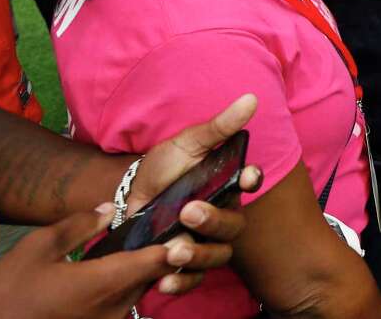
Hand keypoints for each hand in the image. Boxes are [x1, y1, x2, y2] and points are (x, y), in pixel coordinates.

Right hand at [0, 206, 194, 318]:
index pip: (157, 261)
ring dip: (143, 275)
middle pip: (153, 278)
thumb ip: (79, 225)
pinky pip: (121, 309)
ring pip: (138, 295)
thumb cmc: (6, 293)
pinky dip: (124, 292)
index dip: (172, 242)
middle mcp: (114, 309)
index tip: (180, 225)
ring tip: (140, 250)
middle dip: (161, 257)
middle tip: (166, 231)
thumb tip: (109, 209)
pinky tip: (112, 276)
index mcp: (104, 283)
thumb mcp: (37, 249)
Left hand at [127, 93, 262, 296]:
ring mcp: (204, 241)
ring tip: (173, 249)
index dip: (252, 181)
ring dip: (198, 254)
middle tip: (188, 211)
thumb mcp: (187, 144)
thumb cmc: (163, 168)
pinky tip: (164, 278)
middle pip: (233, 226)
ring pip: (217, 255)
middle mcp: (221, 215)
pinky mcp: (184, 265)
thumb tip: (251, 98)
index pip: (249, 183)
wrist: (128, 198)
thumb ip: (219, 127)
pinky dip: (181, 282)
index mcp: (225, 184)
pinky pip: (192, 280)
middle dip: (214, 220)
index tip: (246, 175)